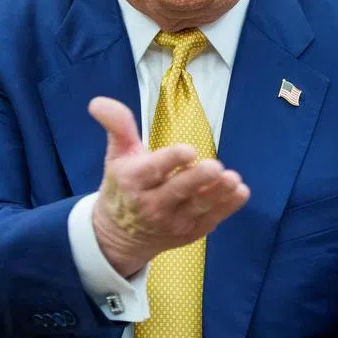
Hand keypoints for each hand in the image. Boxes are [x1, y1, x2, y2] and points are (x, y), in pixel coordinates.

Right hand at [87, 97, 249, 277]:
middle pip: (177, 191)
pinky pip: (210, 220)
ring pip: (198, 207)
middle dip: (197, 179)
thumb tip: (97, 101)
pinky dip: (227, 208)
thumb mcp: (117, 154)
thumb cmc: (123, 186)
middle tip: (216, 167)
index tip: (189, 150)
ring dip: (218, 194)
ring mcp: (172, 222)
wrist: (118, 235)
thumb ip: (117, 126)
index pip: (152, 170)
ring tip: (234, 180)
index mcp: (132, 181)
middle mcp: (151, 204)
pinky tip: (240, 192)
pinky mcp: (189, 233)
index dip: (171, 160)